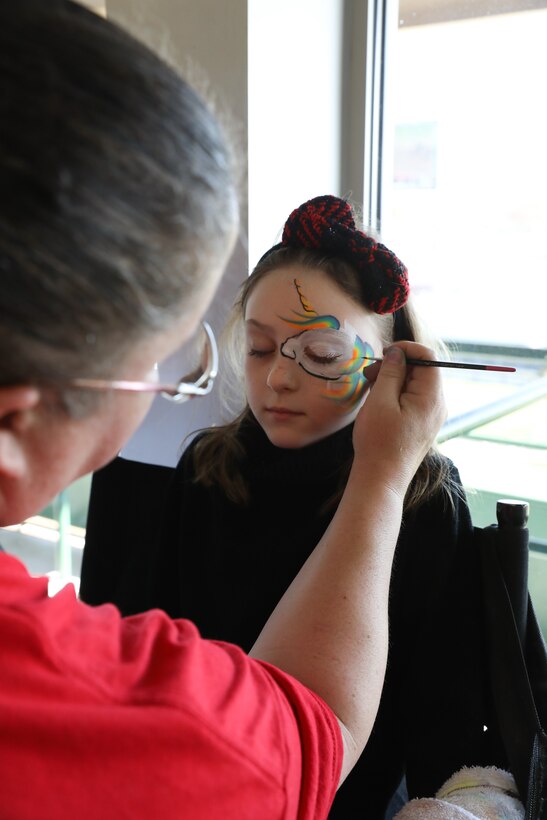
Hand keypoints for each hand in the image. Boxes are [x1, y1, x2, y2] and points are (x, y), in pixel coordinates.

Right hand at [353, 341, 446, 497]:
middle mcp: (437, 405)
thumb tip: (397, 352)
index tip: (383, 354)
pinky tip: (377, 403)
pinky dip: (395, 394)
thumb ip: (391, 372)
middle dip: (396, 365)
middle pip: (422, 370)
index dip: (406, 348)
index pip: (428, 356)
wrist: (381, 479)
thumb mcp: (380, 400)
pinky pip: (412, 399)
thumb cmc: (378, 441)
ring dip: (392, 380)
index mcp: (431, 397)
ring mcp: (431, 416)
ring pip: (414, 385)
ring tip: (370, 388)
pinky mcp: (422, 425)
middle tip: (368, 374)